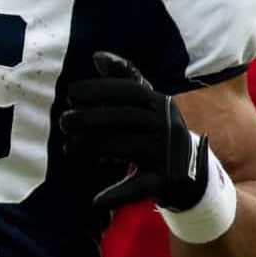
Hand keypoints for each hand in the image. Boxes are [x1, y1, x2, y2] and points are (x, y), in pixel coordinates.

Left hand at [59, 51, 209, 210]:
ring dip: (93, 149)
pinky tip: (96, 200)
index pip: (129, 90)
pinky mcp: (167, 181)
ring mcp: (169, 153)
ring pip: (126, 148)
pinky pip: (139, 187)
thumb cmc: (156, 133)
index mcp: (161, 103)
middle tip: (64, 122)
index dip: (99, 89)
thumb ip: (124, 80)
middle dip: (90, 119)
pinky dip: (118, 194)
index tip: (71, 93)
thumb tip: (97, 56)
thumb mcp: (146, 105)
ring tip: (68, 149)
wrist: (191, 173)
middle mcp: (168, 125)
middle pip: (124, 118)